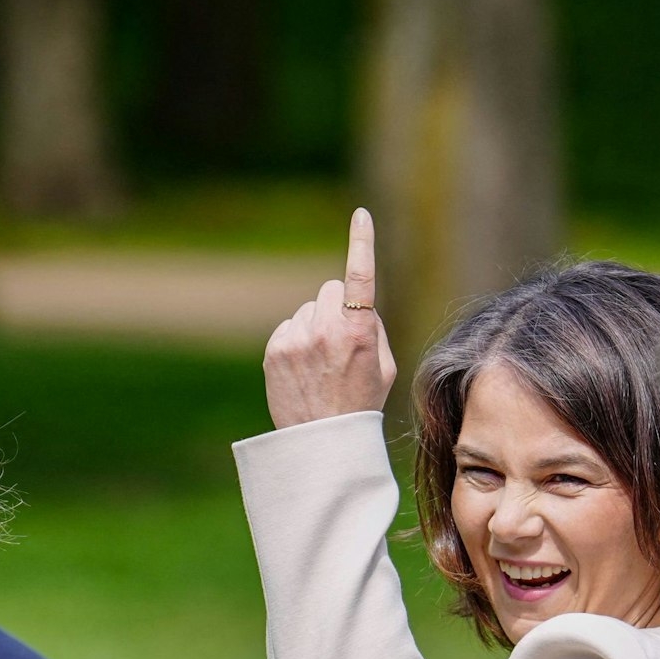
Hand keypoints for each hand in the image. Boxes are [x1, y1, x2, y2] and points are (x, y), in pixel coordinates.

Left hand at [263, 208, 398, 428]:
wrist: (322, 442)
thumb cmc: (360, 403)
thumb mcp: (384, 367)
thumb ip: (372, 327)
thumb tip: (355, 304)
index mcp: (358, 332)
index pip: (361, 277)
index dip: (362, 243)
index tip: (361, 216)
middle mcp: (325, 329)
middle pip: (331, 290)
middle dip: (338, 308)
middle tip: (341, 343)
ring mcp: (296, 337)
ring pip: (309, 309)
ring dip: (316, 325)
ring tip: (321, 364)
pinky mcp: (275, 348)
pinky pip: (290, 325)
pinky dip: (297, 340)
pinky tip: (303, 369)